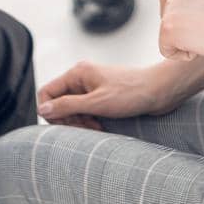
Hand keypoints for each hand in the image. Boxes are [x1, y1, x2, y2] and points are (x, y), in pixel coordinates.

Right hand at [36, 61, 177, 130]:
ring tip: (95, 130)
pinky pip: (85, 111)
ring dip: (79, 123)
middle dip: (67, 120)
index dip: (50, 111)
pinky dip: (89, 121)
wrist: (160, 91)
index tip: (64, 126)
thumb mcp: (97, 103)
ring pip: (72, 109)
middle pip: (59, 103)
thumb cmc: (131, 93)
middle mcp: (82, 78)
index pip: (47, 92)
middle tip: (84, 130)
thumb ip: (68, 106)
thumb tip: (43, 109)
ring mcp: (92, 87)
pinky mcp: (102, 96)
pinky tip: (100, 127)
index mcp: (77, 74)